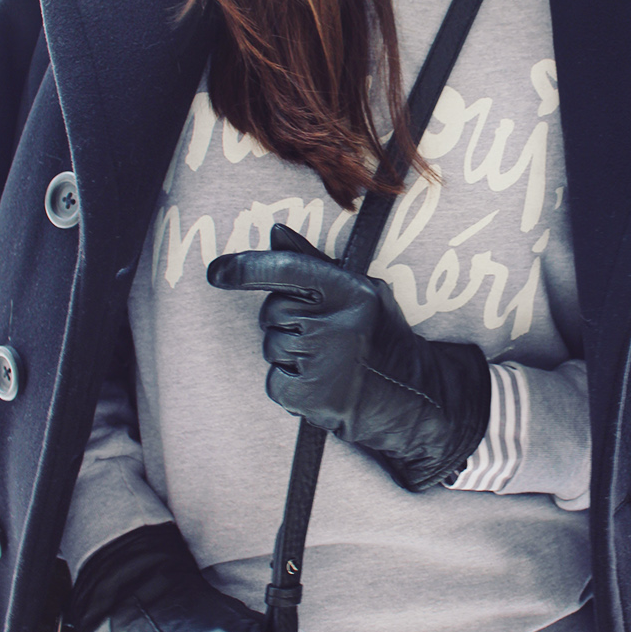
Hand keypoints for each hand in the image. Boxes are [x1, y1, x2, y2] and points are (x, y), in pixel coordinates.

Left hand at [207, 225, 491, 491]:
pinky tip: (320, 385)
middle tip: (323, 338)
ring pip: (272, 346)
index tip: (216, 272)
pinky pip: (274, 381)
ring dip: (289, 355)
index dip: (247, 268)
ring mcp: (326, 360)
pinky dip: (289, 385)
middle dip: (286, 323)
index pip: (287, 270)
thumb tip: (275, 232)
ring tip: (327, 363)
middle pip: (273, 312)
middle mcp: (338, 322)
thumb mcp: (361, 293)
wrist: (414, 399)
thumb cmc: (382, 339)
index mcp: (351, 291)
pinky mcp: (313, 395)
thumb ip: (314, 265)